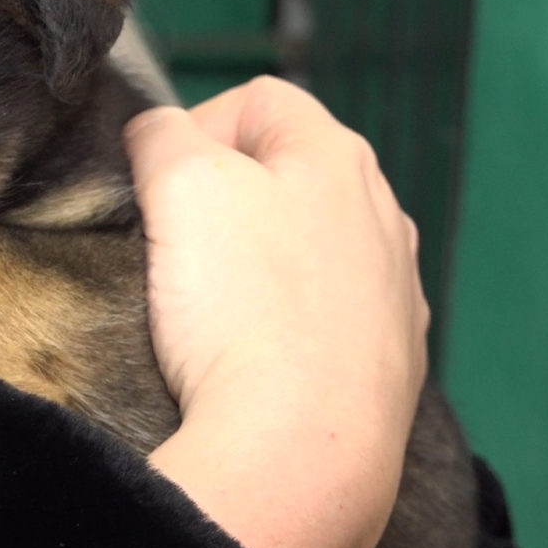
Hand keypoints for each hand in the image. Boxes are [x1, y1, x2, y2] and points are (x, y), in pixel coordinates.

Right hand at [125, 76, 428, 547]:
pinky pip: (322, 316)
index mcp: (336, 155)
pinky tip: (251, 354)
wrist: (298, 448)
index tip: (155, 183)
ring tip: (207, 308)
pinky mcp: (388, 360)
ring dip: (254, 262)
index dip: (192, 126)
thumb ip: (160, 133)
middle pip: (282, 174)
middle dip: (222, 199)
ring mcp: (391, 290)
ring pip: (304, 247)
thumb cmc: (242, 306)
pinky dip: (284, 323)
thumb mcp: (179, 181)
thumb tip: (158, 133)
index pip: (255, 99)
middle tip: (172, 245)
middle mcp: (380, 213)